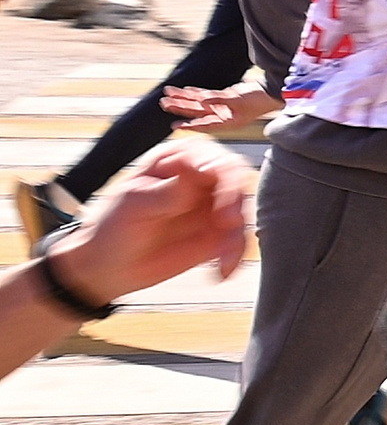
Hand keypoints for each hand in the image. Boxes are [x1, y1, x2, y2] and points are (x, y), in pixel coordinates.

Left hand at [45, 137, 255, 302]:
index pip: (209, 155)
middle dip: (235, 201)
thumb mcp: (134, 204)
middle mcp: (198, 180)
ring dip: (237, 234)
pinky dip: (236, 254)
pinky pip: (237, 239)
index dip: (220, 170)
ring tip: (222, 257)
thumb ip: (167, 191)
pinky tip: (223, 269)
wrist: (107, 267)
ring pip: (241, 211)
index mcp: (175, 162)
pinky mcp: (216, 235)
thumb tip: (198, 175)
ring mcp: (210, 207)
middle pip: (235, 179)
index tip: (218, 189)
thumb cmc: (112, 228)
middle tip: (227, 222)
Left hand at [161, 82, 281, 129]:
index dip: (189, 126)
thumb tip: (202, 98)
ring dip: (183, 99)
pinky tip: (185, 91)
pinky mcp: (224, 98)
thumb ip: (219, 98)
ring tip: (168, 95)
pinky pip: (206, 96)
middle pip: (196, 113)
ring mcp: (222, 107)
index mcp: (227, 122)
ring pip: (198, 104)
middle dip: (180, 108)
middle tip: (165, 104)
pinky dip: (195, 93)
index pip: (204, 125)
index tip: (175, 126)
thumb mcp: (238, 99)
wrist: (271, 91)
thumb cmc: (259, 99)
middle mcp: (222, 116)